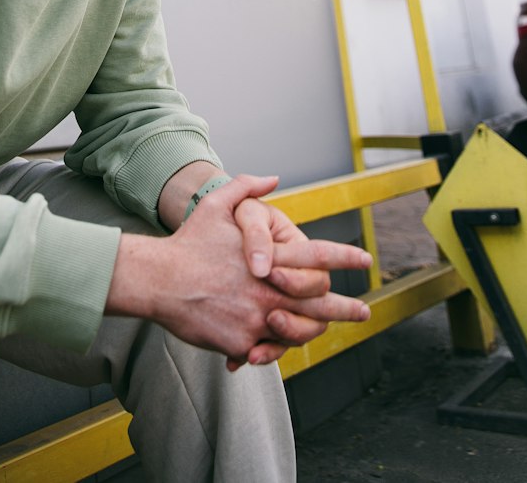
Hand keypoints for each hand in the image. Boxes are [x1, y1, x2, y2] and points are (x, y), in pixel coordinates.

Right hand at [106, 173, 371, 368]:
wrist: (160, 280)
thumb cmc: (188, 243)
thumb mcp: (217, 206)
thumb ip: (246, 187)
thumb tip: (273, 177)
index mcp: (270, 258)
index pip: (318, 256)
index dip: (345, 257)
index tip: (366, 259)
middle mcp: (270, 289)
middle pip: (321, 303)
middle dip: (346, 309)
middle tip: (363, 312)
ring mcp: (258, 318)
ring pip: (298, 332)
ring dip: (312, 331)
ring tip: (326, 331)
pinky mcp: (242, 342)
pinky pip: (265, 349)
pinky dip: (268, 347)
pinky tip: (274, 346)